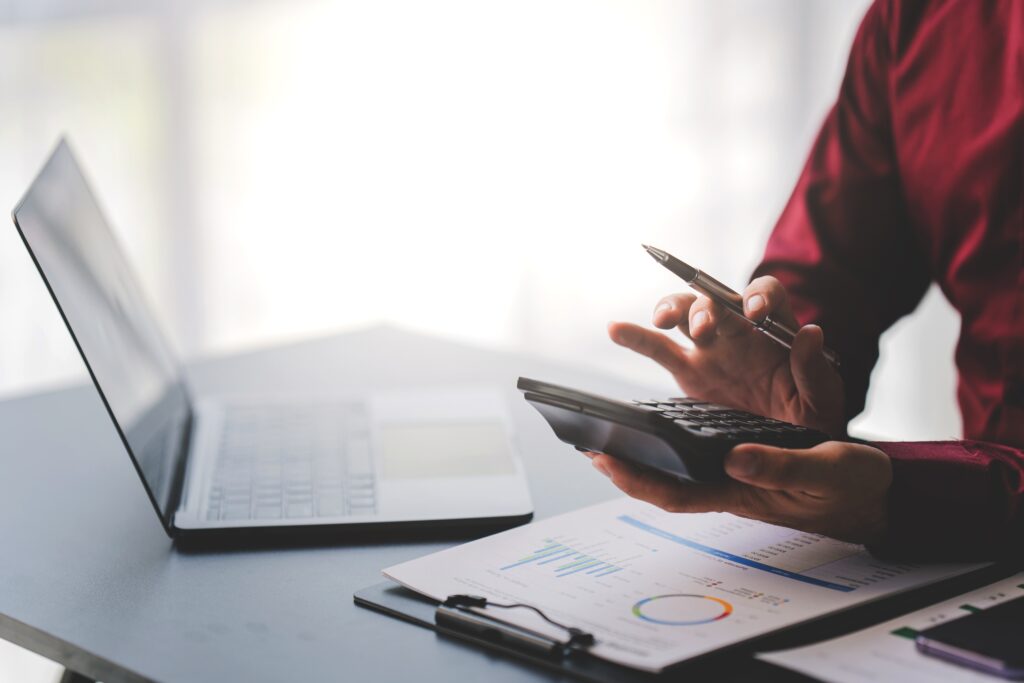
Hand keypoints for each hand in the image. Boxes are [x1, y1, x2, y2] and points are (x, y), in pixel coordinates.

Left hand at [587, 441, 891, 542]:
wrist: (874, 490)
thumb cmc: (851, 485)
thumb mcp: (823, 471)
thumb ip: (781, 466)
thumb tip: (735, 459)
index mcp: (744, 493)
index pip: (678, 494)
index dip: (638, 481)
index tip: (605, 462)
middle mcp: (729, 483)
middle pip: (666, 482)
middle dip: (626, 466)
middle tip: (588, 445)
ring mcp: (734, 471)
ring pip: (677, 466)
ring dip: (641, 451)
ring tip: (606, 431)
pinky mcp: (744, 454)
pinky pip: (698, 451)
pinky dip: (670, 438)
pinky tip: (653, 424)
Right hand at [608, 276, 844, 435]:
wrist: (788, 451)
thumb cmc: (811, 419)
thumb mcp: (825, 399)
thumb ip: (816, 370)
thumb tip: (810, 332)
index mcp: (774, 329)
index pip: (765, 294)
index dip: (758, 296)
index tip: (754, 313)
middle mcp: (739, 331)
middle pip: (716, 299)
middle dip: (707, 308)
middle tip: (704, 329)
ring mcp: (710, 349)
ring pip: (684, 314)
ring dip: (672, 310)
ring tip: (663, 322)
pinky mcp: (688, 372)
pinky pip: (656, 348)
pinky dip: (635, 336)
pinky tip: (615, 328)